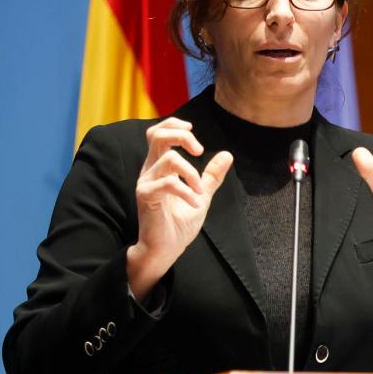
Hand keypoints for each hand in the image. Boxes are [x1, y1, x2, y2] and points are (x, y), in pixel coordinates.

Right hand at [127, 117, 232, 300]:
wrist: (166, 248)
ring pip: (169, 159)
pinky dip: (188, 192)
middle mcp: (150, 170)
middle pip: (157, 135)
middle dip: (183, 136)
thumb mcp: (201, 194)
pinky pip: (169, 183)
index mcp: (159, 167)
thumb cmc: (179, 223)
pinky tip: (195, 204)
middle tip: (200, 151)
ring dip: (192, 173)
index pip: (158, 133)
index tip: (193, 130)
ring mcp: (146, 183)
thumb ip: (211, 176)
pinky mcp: (146, 196)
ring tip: (199, 192)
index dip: (174, 124)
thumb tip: (226, 154)